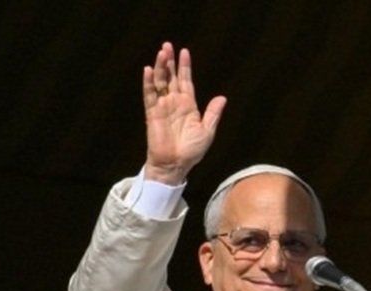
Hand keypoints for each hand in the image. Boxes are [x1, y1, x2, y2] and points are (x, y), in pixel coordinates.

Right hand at [142, 42, 225, 184]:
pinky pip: (150, 95)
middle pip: (170, 77)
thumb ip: (213, 113)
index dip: (184, 66)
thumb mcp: (207, 131)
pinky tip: (148, 70)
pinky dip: (148, 82)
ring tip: (161, 52)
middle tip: (167, 45)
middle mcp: (174, 103)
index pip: (185, 81)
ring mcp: (162, 107)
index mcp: (188, 106)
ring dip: (160, 67)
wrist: (176, 165)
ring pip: (160, 82)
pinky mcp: (152, 113)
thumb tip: (222, 98)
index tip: (184, 51)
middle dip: (169, 62)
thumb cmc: (191, 151)